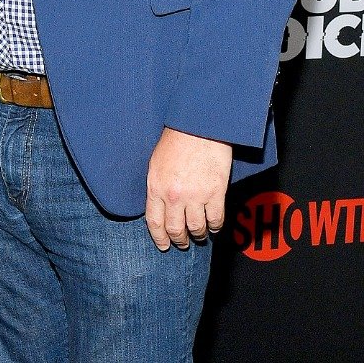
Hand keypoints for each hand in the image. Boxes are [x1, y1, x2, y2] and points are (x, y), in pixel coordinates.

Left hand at [145, 127, 231, 251]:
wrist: (198, 125)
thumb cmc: (176, 139)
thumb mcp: (156, 163)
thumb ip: (157, 187)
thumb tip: (160, 207)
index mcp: (156, 187)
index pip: (155, 223)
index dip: (160, 238)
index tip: (164, 245)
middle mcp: (174, 196)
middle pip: (176, 230)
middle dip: (179, 240)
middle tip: (183, 243)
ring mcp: (195, 196)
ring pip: (196, 229)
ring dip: (198, 235)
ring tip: (200, 235)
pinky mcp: (215, 193)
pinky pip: (216, 220)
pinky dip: (215, 227)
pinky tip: (214, 226)